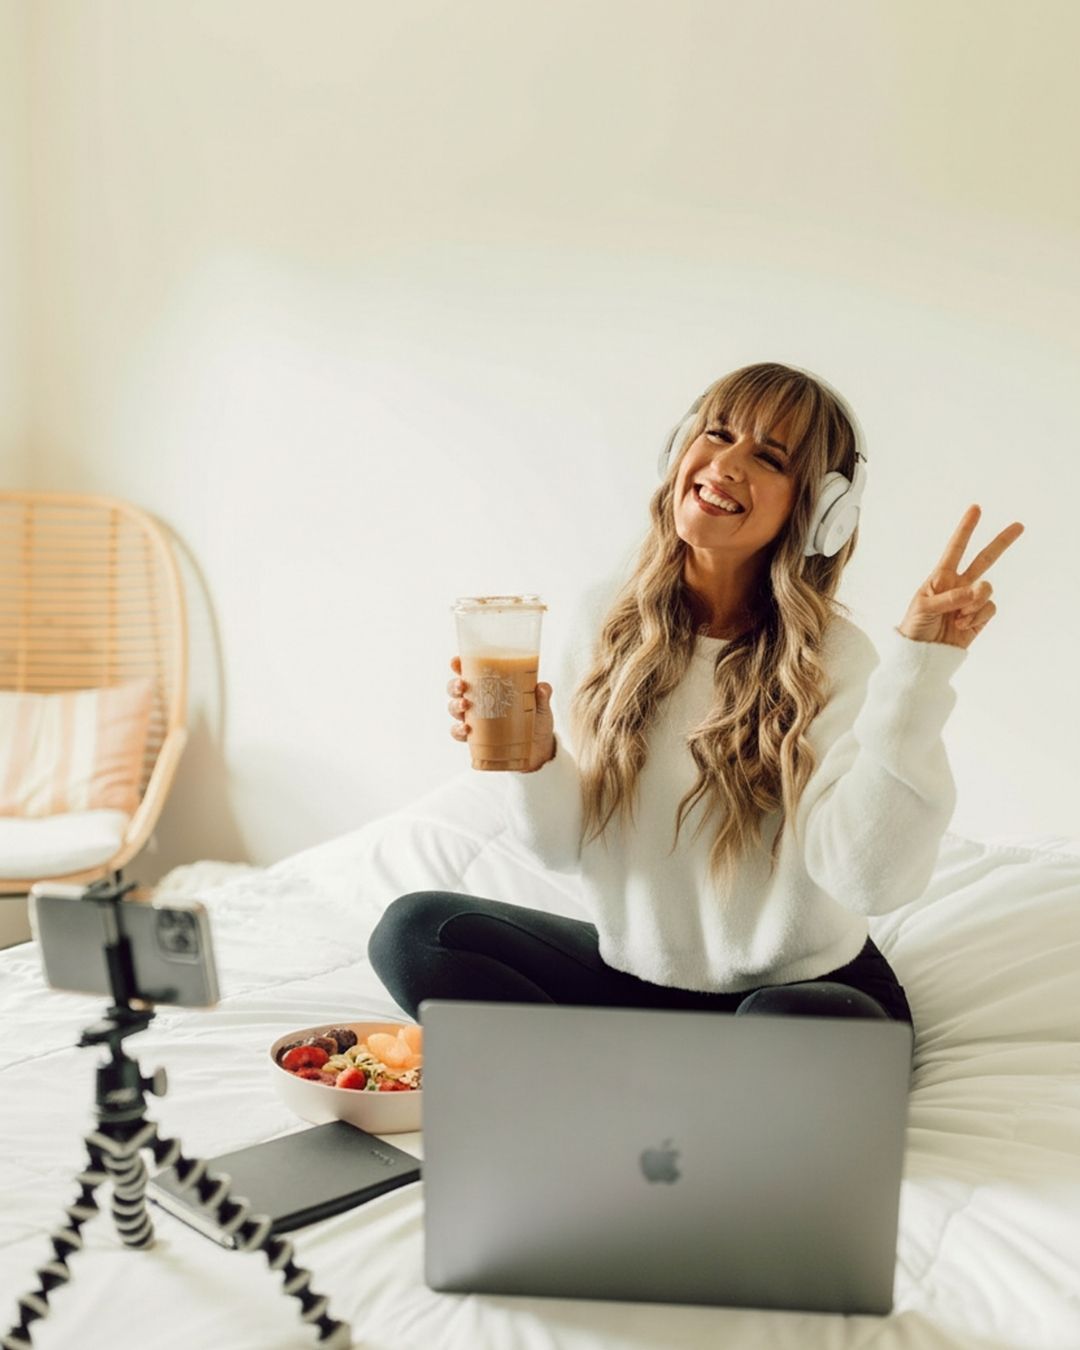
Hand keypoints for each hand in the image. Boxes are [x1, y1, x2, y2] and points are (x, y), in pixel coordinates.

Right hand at [447, 657, 555, 771]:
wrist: (538, 748)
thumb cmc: (536, 720)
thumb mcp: (541, 706)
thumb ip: (542, 696)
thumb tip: (542, 687)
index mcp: (490, 686)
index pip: (470, 671)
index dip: (458, 665)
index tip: (455, 662)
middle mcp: (478, 701)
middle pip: (456, 689)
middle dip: (454, 686)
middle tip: (462, 686)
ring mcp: (474, 719)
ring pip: (454, 709)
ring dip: (455, 706)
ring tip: (464, 706)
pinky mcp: (475, 738)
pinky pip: (459, 733)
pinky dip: (458, 730)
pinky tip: (466, 729)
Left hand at [897, 504, 1023, 648]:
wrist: (922, 653)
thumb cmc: (916, 626)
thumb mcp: (924, 607)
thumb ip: (949, 597)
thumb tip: (975, 591)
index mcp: (941, 577)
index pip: (955, 548)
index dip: (966, 529)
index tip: (976, 509)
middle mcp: (959, 584)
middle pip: (984, 559)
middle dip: (1001, 543)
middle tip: (1019, 526)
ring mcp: (971, 600)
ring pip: (987, 589)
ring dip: (974, 602)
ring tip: (957, 616)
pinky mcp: (980, 616)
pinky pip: (989, 608)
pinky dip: (976, 616)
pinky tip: (962, 624)